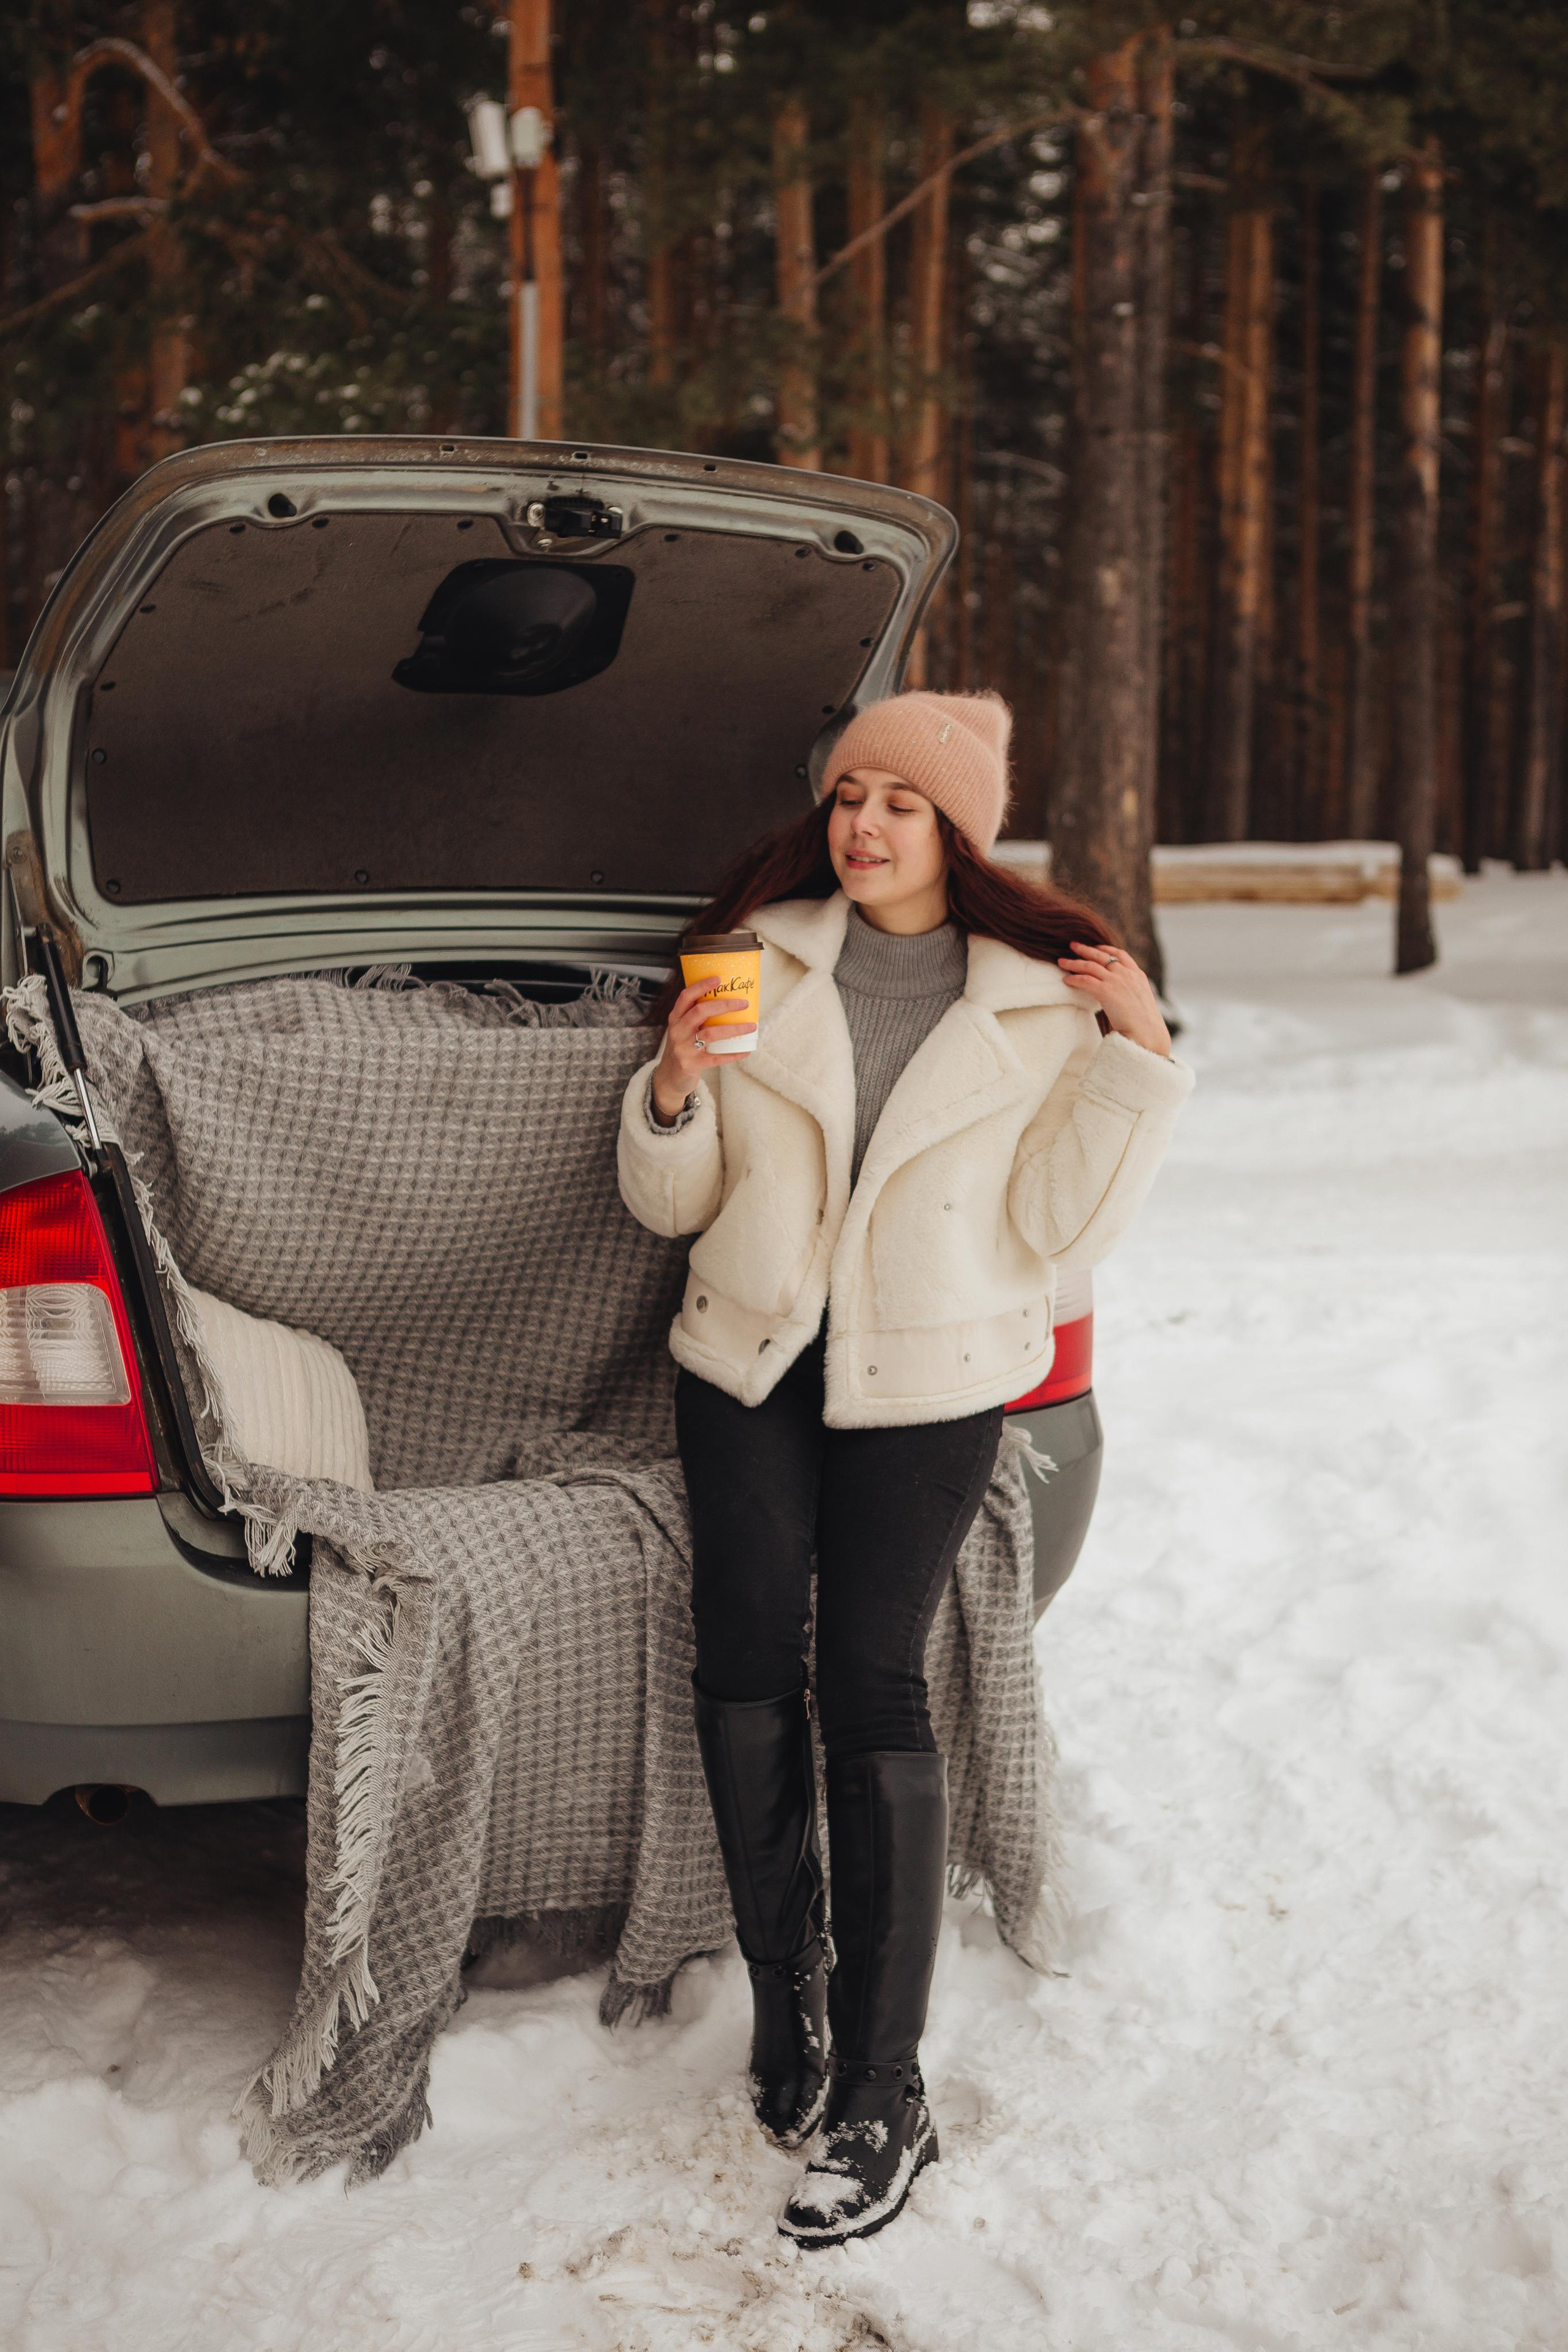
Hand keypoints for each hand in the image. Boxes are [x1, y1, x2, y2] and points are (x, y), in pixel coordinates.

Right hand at [651, 981, 756, 1120]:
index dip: (701, 986)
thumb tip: (728, 1001)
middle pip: (700, 1012)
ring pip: (711, 1034)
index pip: (686, 997)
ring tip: (752, 1026)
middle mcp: (677, 1031)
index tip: (718, 979)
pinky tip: (746, 1051)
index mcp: (675, 1018)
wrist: (669, 1077)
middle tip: (744, 1004)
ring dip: (734, 1029)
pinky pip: (717, 1058)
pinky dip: (733, 1054)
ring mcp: (683, 1049)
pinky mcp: (692, 1065)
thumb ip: (696, 1017)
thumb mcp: (682, 1030)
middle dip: (724, 1005)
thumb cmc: (682, 1048)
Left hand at [1055, 941, 1172, 1057]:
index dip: (1105, 949)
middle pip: (1102, 955)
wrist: (1146, 1031)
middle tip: (1073, 945)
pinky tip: (1066, 980)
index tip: (1095, 947)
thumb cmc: (1143, 1022)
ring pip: (1090, 966)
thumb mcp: (1141, 999)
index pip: (1120, 954)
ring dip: (1074, 962)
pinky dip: (1074, 978)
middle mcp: (1126, 974)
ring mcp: (1116, 981)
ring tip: (1062, 962)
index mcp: (1137, 974)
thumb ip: (1131, 990)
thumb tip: (1120, 992)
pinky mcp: (1106, 991)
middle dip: (1085, 949)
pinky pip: (1085, 980)